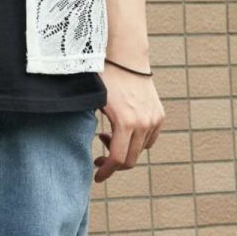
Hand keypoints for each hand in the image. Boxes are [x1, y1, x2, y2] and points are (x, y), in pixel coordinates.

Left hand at [93, 61, 164, 182]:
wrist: (126, 58)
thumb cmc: (104, 79)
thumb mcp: (92, 104)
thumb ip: (87, 128)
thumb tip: (76, 149)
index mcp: (126, 123)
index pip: (118, 159)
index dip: (106, 171)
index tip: (97, 177)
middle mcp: (144, 123)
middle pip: (131, 159)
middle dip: (113, 163)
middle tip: (98, 158)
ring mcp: (154, 119)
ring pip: (140, 150)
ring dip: (124, 150)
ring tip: (107, 136)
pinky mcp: (159, 115)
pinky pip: (149, 139)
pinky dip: (136, 141)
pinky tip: (122, 130)